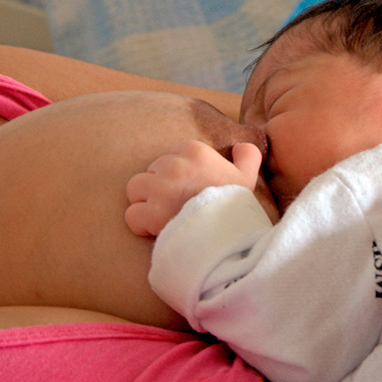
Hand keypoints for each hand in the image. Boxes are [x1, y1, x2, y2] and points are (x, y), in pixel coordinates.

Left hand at [125, 140, 261, 235]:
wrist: (231, 235)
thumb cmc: (237, 206)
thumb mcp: (248, 177)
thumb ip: (247, 156)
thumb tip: (240, 146)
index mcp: (195, 151)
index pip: (170, 156)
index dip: (177, 176)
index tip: (189, 191)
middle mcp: (175, 164)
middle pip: (151, 172)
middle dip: (160, 188)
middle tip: (177, 206)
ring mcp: (161, 187)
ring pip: (136, 189)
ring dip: (146, 203)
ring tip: (164, 216)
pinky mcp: (151, 212)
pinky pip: (132, 214)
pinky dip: (141, 224)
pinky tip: (157, 229)